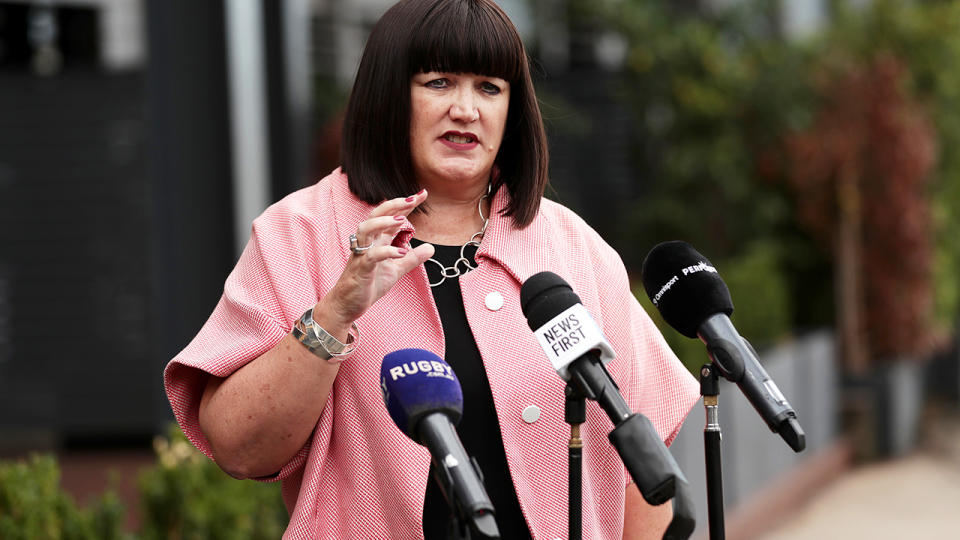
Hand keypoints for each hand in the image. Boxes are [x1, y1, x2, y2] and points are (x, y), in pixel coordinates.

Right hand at [317, 190, 434, 332]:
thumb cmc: (368, 284)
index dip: (406, 204)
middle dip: (394, 204)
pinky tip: (402, 252)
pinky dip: (386, 252)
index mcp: (376, 240)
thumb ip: (412, 258)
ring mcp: (362, 254)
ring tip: (402, 220)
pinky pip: (371, 256)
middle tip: (412, 199)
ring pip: (366, 229)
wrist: (348, 304)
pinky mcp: (361, 269)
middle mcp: (368, 243)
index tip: (422, 194)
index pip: (391, 216)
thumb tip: (431, 248)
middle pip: (376, 214)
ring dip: (384, 222)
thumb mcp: (396, 270)